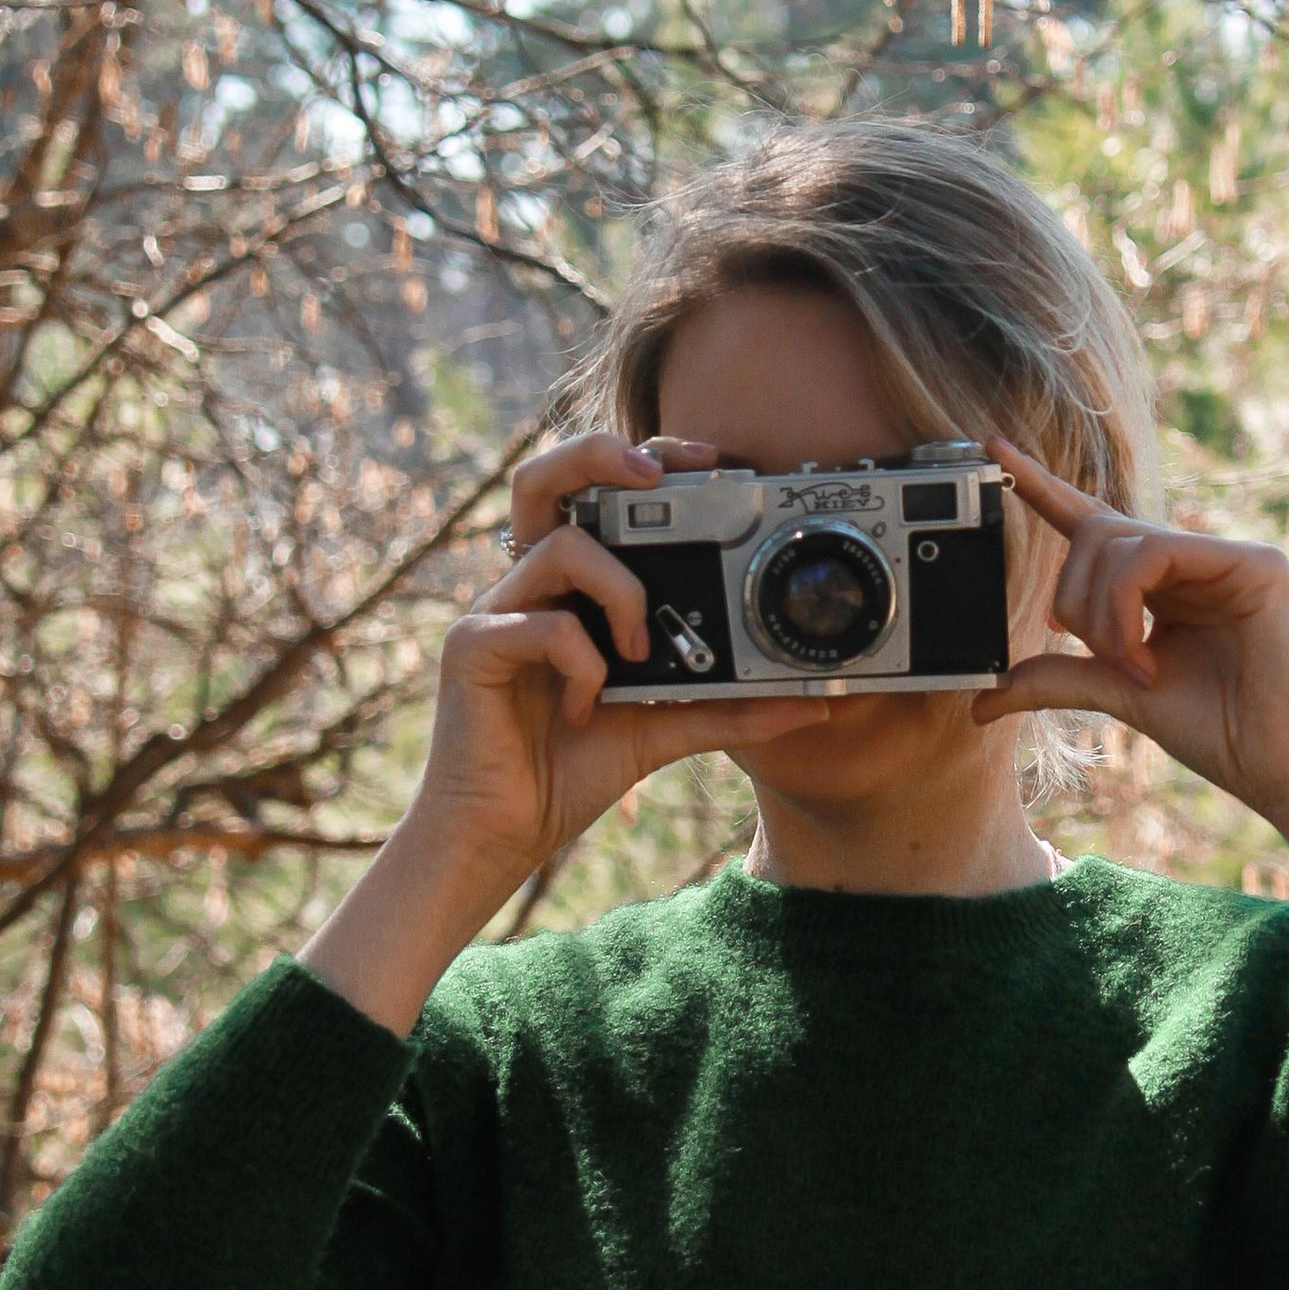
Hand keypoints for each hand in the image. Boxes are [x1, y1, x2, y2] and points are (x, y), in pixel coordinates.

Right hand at [302, 431, 833, 1029]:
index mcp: (569, 588)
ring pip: (559, 546)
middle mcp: (529, 586)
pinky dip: (584, 662)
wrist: (504, 835)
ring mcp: (496, 612)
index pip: (597, 494)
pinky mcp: (472, 649)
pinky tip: (592, 708)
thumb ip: (730, 706)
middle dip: (601, 453)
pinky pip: (540, 625)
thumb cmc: (569, 769)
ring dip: (619, 590)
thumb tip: (816, 703)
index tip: (711, 460)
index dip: (644, 460)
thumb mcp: (665, 728)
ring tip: (641, 651)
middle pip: (544, 477)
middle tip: (659, 472)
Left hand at [972, 434, 1288, 891]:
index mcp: (1166, 585)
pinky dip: (1127, 605)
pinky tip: (1146, 657)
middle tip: (1105, 659)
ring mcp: (1226, 556)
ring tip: (1134, 670)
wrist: (1282, 770)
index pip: (1097, 523)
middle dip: (1074, 598)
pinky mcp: (1253, 561)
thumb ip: (1058, 677)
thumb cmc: (1220, 733)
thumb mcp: (1120, 694)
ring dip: (1102, 614)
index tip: (994, 448)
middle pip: (1096, 533)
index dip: (1044, 486)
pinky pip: (1155, 553)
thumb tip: (982, 700)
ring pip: (1119, 542)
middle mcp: (1194, 561)